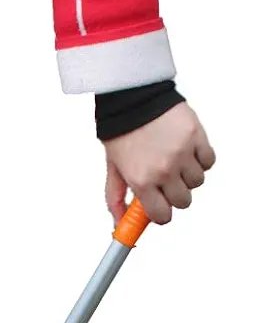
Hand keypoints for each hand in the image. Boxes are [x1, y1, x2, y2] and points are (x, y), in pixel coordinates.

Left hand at [103, 103, 215, 225]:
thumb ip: (115, 198)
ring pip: (198, 182)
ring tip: (175, 162)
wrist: (132, 98)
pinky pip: (209, 161)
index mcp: (142, 181)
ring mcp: (182, 153)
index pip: (162, 216)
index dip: (161, 213)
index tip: (160, 206)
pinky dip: (201, 160)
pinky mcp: (196, 135)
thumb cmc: (121, 133)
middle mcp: (164, 170)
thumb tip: (118, 224)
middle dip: (175, 196)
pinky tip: (187, 152)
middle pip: (184, 202)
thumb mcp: (113, 170)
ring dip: (189, 177)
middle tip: (167, 183)